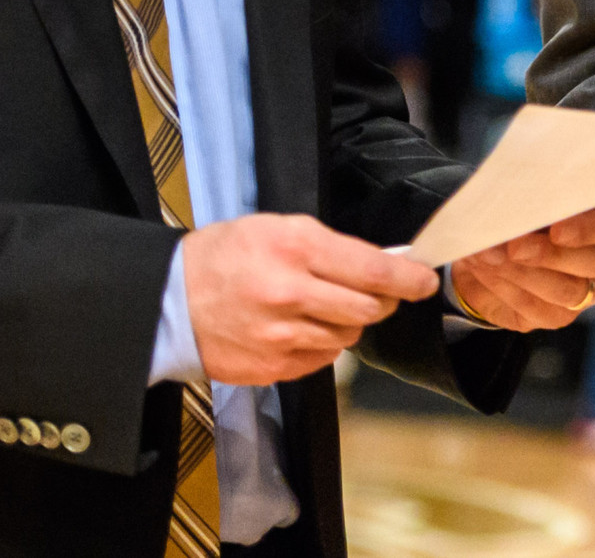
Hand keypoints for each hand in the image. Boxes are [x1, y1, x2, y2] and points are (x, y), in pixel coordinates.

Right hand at [180, 214, 436, 386]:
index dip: (407, 278)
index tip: (424, 281)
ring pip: (347, 337)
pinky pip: (322, 360)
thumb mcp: (276, 228)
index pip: (372, 268)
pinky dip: (321, 345)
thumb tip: (381, 264)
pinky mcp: (272, 366)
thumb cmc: (226, 255)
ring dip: (346, 323)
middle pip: (368, 309)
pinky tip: (299, 328)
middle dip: (381, 302)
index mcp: (295, 247)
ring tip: (320, 307)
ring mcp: (281, 335)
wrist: (170, 300)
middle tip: (376, 294)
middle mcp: (291, 292)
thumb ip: (329, 246)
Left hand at [452, 198, 594, 330]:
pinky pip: (543, 310)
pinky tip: (488, 271)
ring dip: (524, 273)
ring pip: (572, 291)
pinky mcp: (563, 314)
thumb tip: (520, 205)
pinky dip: (510, 289)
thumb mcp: (527, 192)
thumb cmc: (520, 207)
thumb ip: (533, 196)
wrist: (492, 244)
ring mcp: (592, 288)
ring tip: (488, 255)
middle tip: (514, 246)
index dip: (587, 227)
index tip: (555, 230)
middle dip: (552, 255)